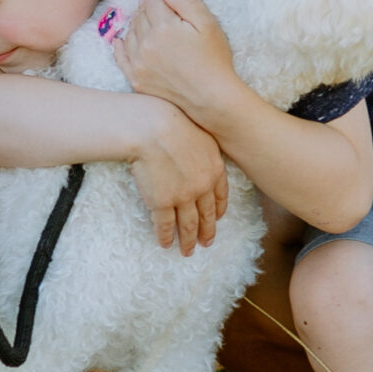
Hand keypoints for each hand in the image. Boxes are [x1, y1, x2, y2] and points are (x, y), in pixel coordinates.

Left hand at [113, 0, 246, 129]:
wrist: (212, 98)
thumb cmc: (214, 60)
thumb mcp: (209, 23)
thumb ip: (186, 1)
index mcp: (163, 27)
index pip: (152, 0)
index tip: (171, 6)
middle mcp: (146, 43)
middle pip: (139, 15)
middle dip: (149, 11)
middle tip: (163, 16)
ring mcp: (138, 63)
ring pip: (130, 33)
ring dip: (138, 27)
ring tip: (153, 29)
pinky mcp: (136, 80)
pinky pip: (121, 57)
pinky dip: (121, 46)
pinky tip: (122, 41)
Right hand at [125, 99, 228, 255]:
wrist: (152, 127)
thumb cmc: (172, 121)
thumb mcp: (200, 132)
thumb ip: (204, 149)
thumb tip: (201, 155)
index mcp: (215, 168)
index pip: (220, 196)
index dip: (218, 210)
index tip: (217, 219)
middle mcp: (203, 186)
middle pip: (207, 214)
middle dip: (207, 231)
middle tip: (206, 243)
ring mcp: (184, 197)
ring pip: (188, 225)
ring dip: (188, 240)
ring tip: (187, 251)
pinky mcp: (163, 203)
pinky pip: (165, 226)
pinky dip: (165, 236)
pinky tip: (165, 243)